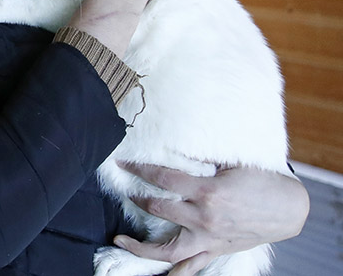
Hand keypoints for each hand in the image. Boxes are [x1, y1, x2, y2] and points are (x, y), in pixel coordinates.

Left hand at [112, 162, 308, 275]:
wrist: (289, 209)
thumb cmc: (263, 181)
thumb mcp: (233, 162)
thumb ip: (202, 158)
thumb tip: (175, 147)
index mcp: (207, 192)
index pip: (162, 178)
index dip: (139, 169)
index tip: (123, 164)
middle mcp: (204, 218)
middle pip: (158, 208)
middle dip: (137, 197)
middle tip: (125, 190)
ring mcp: (209, 238)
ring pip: (167, 250)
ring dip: (141, 247)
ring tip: (121, 240)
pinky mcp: (216, 250)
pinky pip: (191, 267)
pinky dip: (174, 273)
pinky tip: (157, 272)